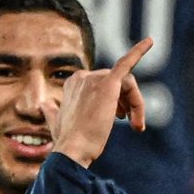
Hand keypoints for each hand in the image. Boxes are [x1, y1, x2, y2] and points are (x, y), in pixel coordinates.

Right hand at [45, 37, 152, 167]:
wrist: (72, 151)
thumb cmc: (66, 142)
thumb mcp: (56, 122)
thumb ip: (51, 111)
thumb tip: (43, 104)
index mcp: (74, 83)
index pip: (103, 85)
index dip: (115, 100)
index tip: (117, 118)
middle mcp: (83, 77)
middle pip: (118, 84)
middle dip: (127, 102)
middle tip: (133, 122)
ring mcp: (95, 78)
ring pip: (127, 84)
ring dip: (136, 103)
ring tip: (137, 124)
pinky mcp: (108, 84)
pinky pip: (126, 63)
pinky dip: (139, 51)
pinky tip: (150, 41)